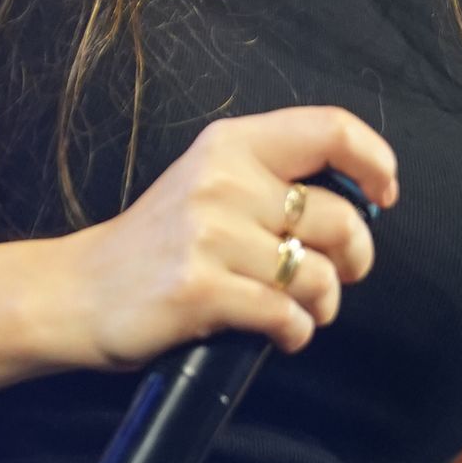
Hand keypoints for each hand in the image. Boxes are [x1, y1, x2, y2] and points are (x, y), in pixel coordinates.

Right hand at [63, 107, 397, 371]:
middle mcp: (221, 180)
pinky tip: (280, 333)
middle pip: (339, 218)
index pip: (328, 129)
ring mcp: (208, 235)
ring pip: (318, 275)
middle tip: (339, 277)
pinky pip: (285, 315)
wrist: (78, 292)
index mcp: (230, 144)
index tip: (383, 195)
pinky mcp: (199, 290)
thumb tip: (357, 203)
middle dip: (355, 260)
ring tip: (301, 311)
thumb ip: (271, 179)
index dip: (373, 161)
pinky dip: (295, 333)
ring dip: (323, 305)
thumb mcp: (208, 182)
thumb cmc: (156, 242)